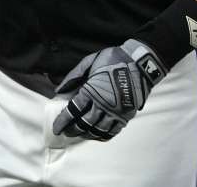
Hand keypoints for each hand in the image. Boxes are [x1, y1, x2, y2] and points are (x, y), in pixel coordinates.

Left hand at [52, 39, 167, 141]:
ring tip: (79, 134)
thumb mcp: (89, 61)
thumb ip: (73, 76)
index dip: (63, 121)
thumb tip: (59, 90)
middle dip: (72, 130)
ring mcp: (116, 112)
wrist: (140, 64)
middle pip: (84, 123)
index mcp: (91, 91)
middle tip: (66, 132)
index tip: (56, 128)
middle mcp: (103, 105)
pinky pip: (113, 131)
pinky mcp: (126, 115)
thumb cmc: (113, 59)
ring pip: (98, 130)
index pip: (73, 111)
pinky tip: (97, 135)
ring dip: (86, 134)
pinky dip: (103, 136)